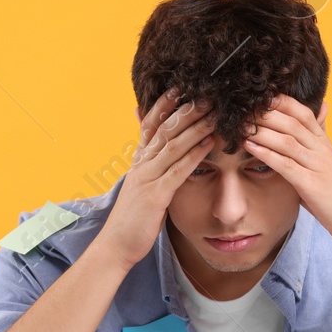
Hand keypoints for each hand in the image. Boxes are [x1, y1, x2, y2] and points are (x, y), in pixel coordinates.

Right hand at [95, 89, 216, 267]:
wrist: (116, 244)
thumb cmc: (133, 216)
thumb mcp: (140, 184)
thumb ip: (149, 164)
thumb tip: (155, 148)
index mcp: (139, 160)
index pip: (151, 124)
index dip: (165, 104)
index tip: (181, 87)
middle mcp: (142, 164)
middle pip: (166, 129)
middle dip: (187, 109)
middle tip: (207, 93)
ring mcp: (147, 178)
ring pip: (173, 145)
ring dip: (196, 127)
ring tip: (215, 113)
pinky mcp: (155, 195)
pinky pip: (178, 170)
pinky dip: (194, 155)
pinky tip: (209, 144)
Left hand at [242, 95, 331, 254]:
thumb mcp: (330, 163)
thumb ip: (320, 139)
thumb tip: (322, 111)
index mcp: (325, 144)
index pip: (304, 113)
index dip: (282, 102)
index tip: (261, 95)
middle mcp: (322, 151)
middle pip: (292, 123)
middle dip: (266, 113)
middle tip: (242, 108)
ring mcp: (318, 166)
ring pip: (287, 141)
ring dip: (261, 131)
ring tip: (240, 125)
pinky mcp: (312, 185)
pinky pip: (285, 165)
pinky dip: (265, 154)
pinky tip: (249, 147)